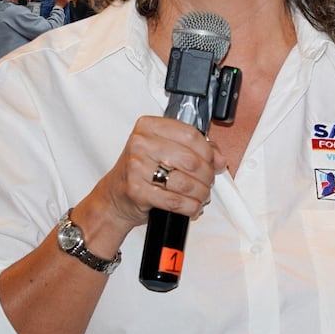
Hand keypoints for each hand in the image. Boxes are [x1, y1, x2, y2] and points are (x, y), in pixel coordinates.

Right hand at [91, 115, 225, 232]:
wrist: (115, 196)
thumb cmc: (142, 171)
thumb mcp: (165, 151)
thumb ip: (194, 149)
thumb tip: (219, 159)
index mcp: (148, 126)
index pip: (190, 134)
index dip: (209, 151)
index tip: (214, 161)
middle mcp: (140, 143)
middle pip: (191, 160)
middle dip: (206, 175)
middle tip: (207, 182)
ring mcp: (136, 167)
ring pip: (185, 182)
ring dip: (200, 193)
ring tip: (201, 196)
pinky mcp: (137, 191)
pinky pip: (175, 201)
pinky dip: (189, 206)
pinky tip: (192, 206)